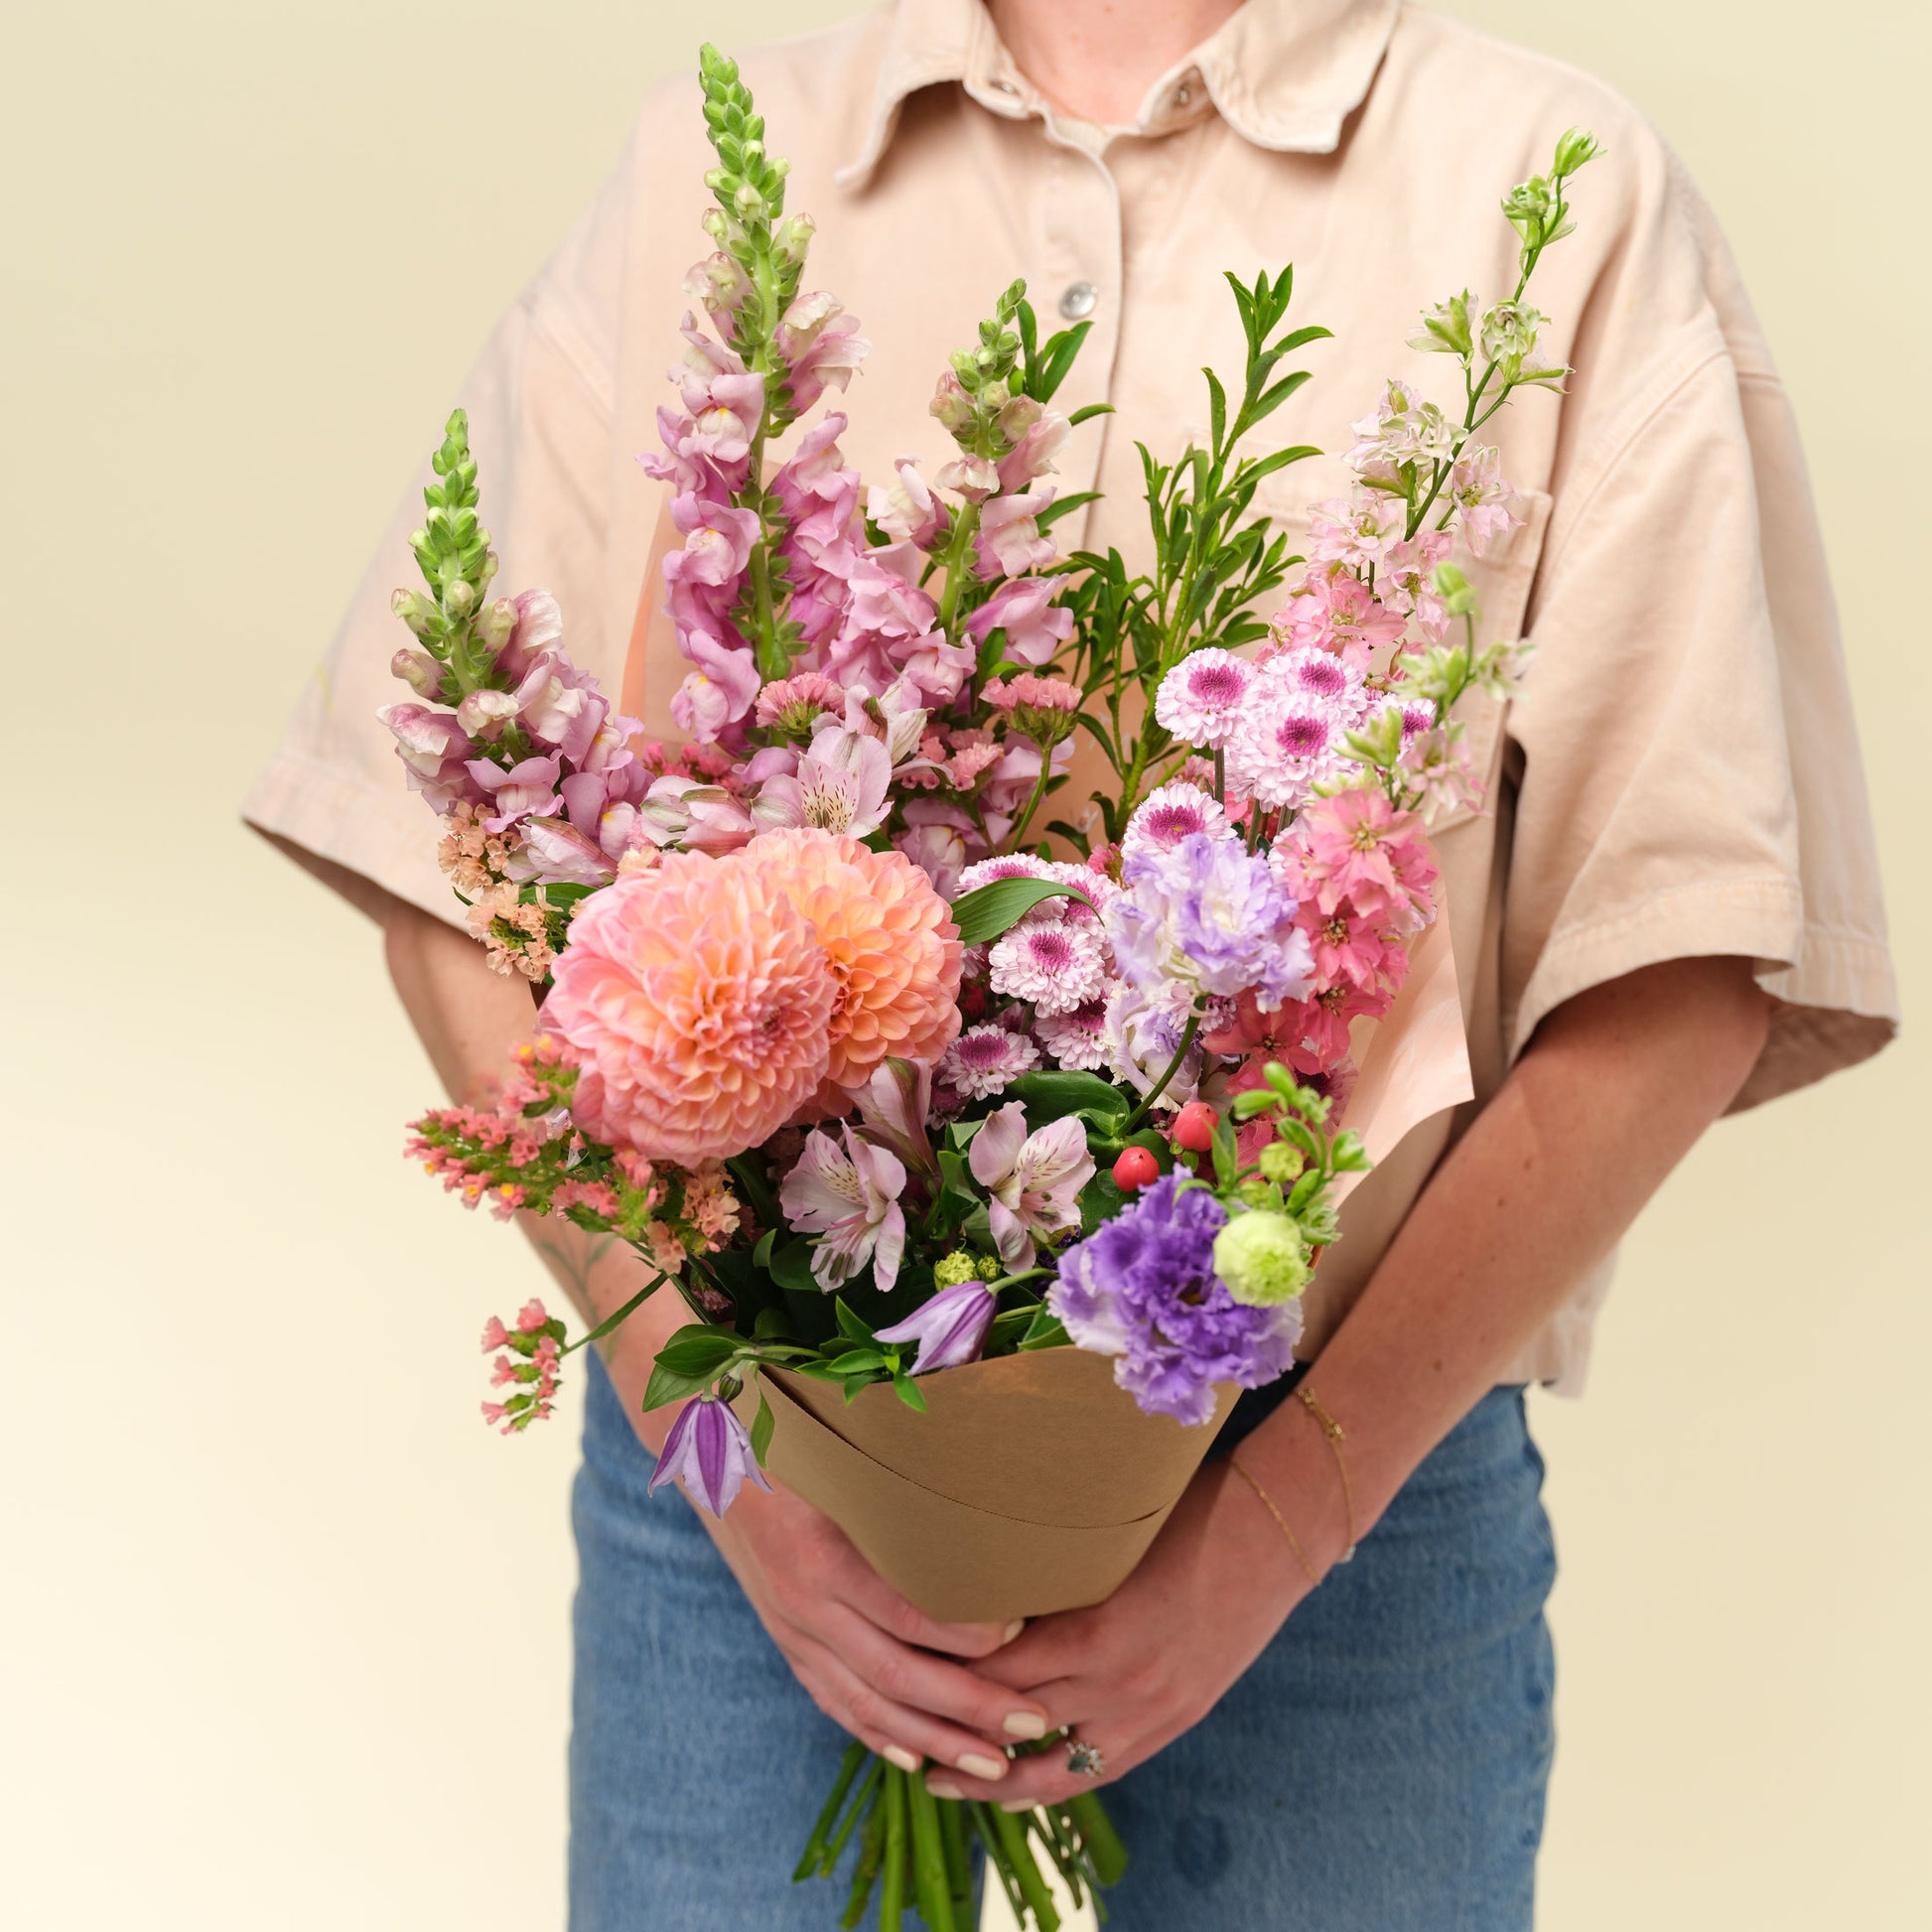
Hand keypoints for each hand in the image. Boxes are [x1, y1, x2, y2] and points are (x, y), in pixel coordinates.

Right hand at [704, 1475, 1052, 1784]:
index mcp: (823, 1557)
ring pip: (868, 1704)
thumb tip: (981, 1505)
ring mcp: (792, 1631)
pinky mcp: (787, 1643)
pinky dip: (878, 1735)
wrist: (716, 1460)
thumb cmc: (795, 1447)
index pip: (908, 1614)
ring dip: (936, 1739)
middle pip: (897, 1674)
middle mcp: (804, 1604)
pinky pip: (834, 1702)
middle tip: (1033, 1719)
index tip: (1022, 1632)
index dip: (967, 1634)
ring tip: (995, 1763)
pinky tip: (919, 1760)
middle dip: (969, 1707)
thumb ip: (901, 1489)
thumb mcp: (843, 1461)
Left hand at [922, 1459, 1314, 1808]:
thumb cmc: (1185, 1506)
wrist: (1273, 1532)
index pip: (991, 1666)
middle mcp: (1117, 1680)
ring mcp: (1148, 1709)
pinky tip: (1010, 1790)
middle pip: (1010, 1718)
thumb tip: (972, 1555)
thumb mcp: (1107, 1530)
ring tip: (935, 1774)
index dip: (938, 1670)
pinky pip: (1099, 1770)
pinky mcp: (1173, 1720)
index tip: (893, 1660)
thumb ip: (1046, 1557)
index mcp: (1094, 1626)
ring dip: (990, 1772)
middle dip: (948, 1724)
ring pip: (1050, 1763)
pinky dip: (1049, 1786)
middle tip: (892, 1719)